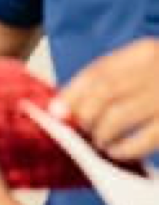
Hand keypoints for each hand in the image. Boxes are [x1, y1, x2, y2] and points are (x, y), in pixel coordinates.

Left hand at [55, 38, 158, 160]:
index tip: (56, 111)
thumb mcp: (146, 69)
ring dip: (100, 132)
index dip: (73, 93)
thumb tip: (65, 105)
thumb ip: (111, 81)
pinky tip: (117, 152)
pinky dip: (125, 148)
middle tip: (77, 129)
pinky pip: (145, 139)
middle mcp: (157, 70)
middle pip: (105, 92)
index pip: (98, 71)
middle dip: (83, 114)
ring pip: (120, 115)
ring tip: (97, 141)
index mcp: (145, 52)